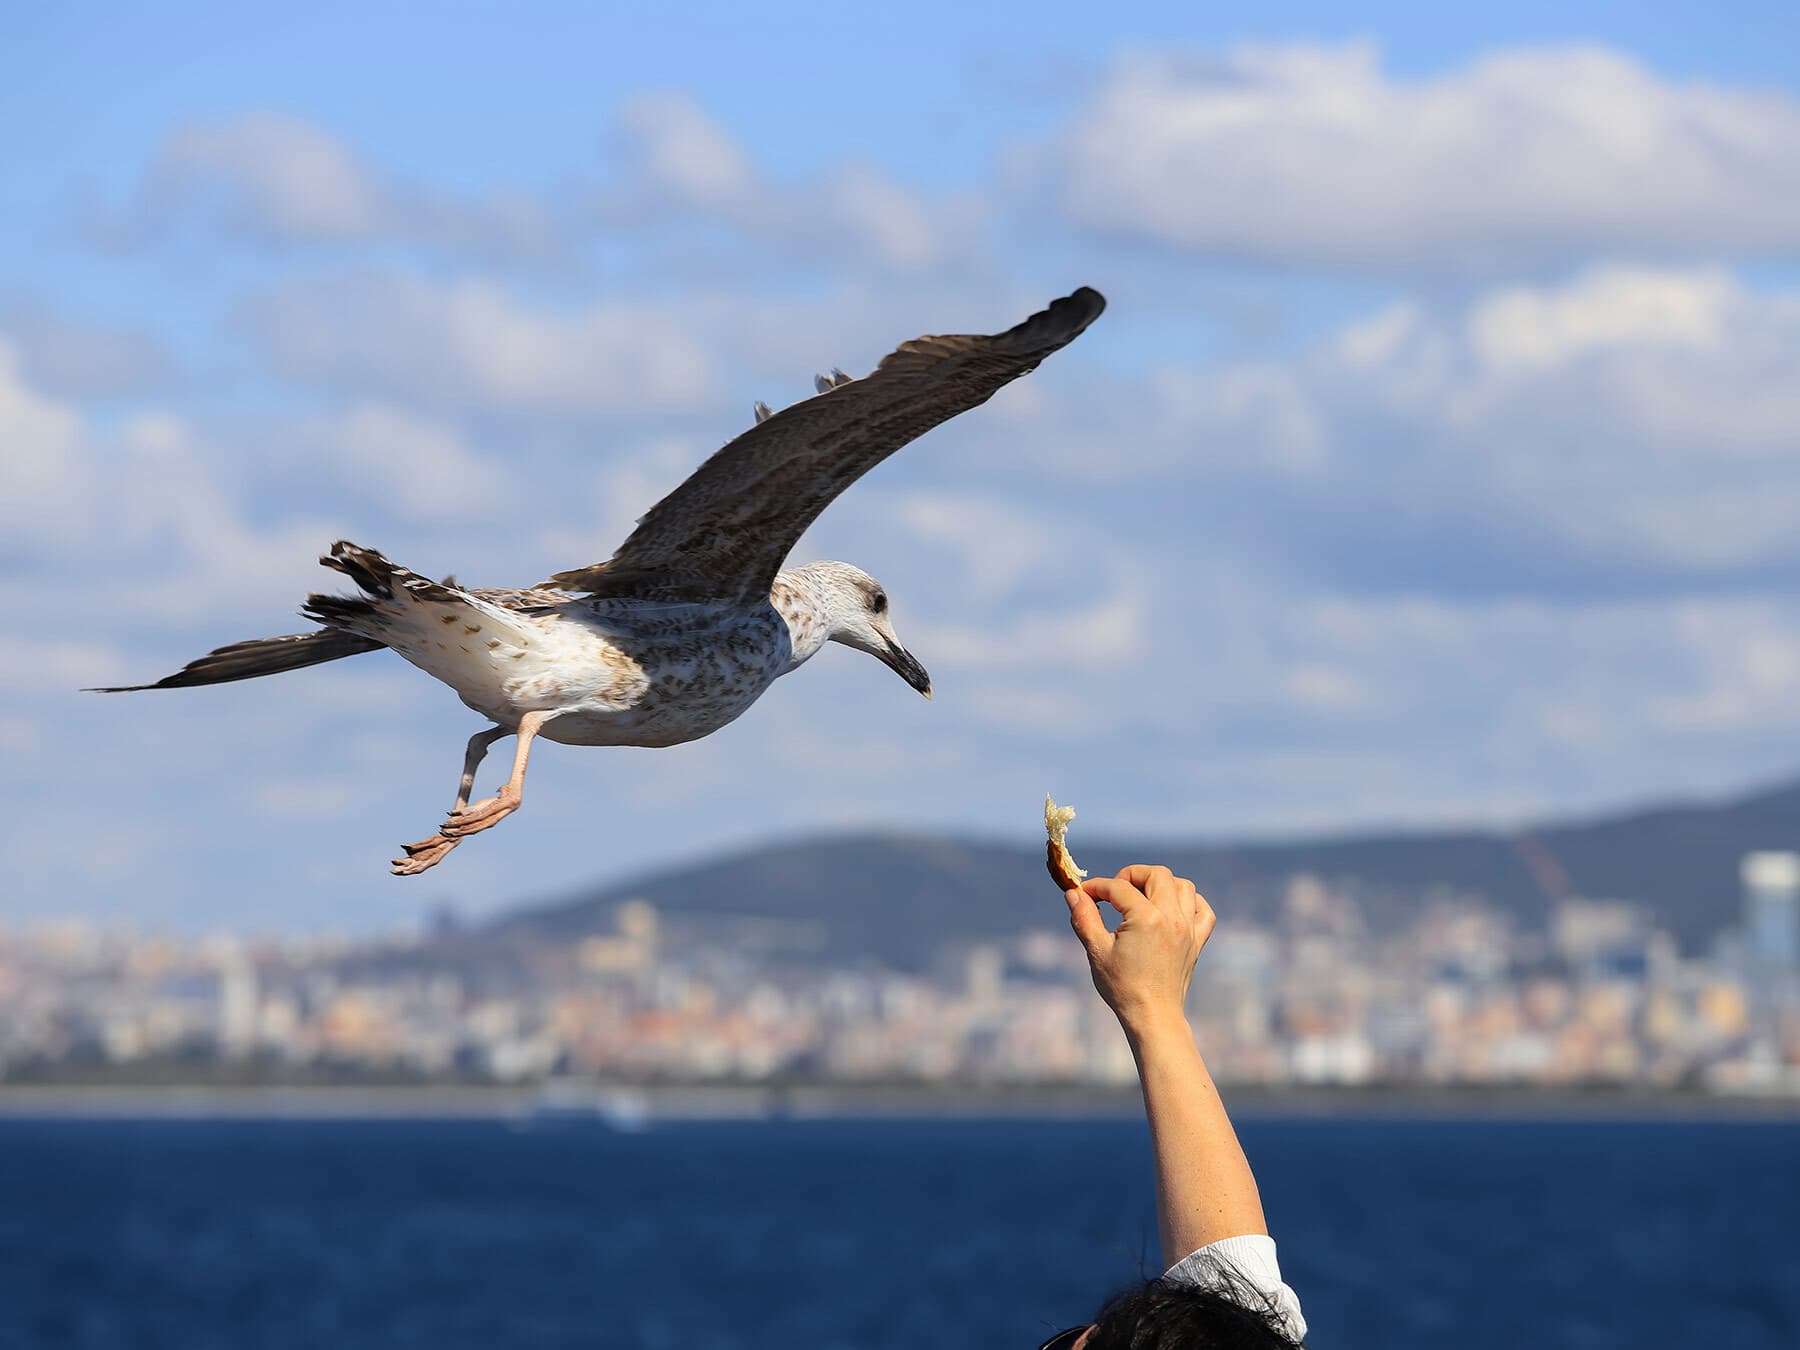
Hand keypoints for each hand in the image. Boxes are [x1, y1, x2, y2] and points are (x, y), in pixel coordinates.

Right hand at [1065, 864, 1214, 1037]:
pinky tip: (1173, 908)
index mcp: (1146, 918)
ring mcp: (1188, 929)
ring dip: (1161, 884)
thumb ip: (1084, 917)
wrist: (1152, 1016)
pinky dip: (1190, 902)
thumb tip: (1073, 893)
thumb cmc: (1122, 987)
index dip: (1097, 887)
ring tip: (1141, 897)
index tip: (1084, 894)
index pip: (1118, 887)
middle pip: (1157, 874)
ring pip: (1183, 886)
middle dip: (1131, 875)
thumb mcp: (1097, 950)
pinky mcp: (1197, 941)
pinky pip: (1203, 910)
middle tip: (1114, 892)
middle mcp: (1172, 918)